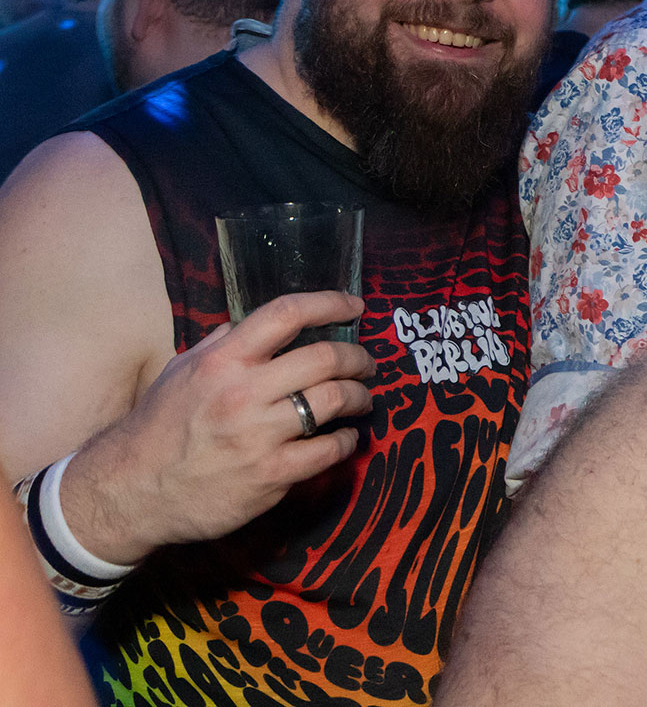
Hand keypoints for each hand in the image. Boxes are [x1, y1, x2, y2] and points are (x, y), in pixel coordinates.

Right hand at [58, 291, 375, 564]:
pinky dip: (347, 440)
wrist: (130, 492)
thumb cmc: (159, 427)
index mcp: (222, 361)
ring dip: (359, 396)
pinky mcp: (270, 476)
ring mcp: (258, 436)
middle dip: (357, 358)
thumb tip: (259, 324)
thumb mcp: (180, 371)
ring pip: (334, 402)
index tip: (356, 306)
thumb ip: (221, 344)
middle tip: (366, 363)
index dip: (330, 303)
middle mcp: (242, 393)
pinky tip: (346, 437)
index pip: (286, 314)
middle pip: (324, 358)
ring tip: (361, 398)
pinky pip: (328, 451)